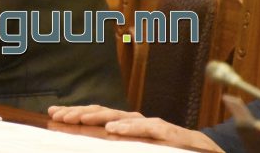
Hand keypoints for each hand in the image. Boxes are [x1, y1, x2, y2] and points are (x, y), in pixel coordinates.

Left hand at [47, 106, 222, 150]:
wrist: (206, 151)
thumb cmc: (168, 150)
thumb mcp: (137, 148)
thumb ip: (113, 144)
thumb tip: (89, 142)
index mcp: (126, 125)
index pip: (96, 115)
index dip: (74, 112)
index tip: (52, 113)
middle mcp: (135, 121)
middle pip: (102, 112)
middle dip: (78, 112)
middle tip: (58, 115)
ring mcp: (151, 125)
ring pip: (120, 116)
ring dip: (97, 116)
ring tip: (78, 119)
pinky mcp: (168, 133)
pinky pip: (147, 128)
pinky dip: (130, 128)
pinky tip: (114, 129)